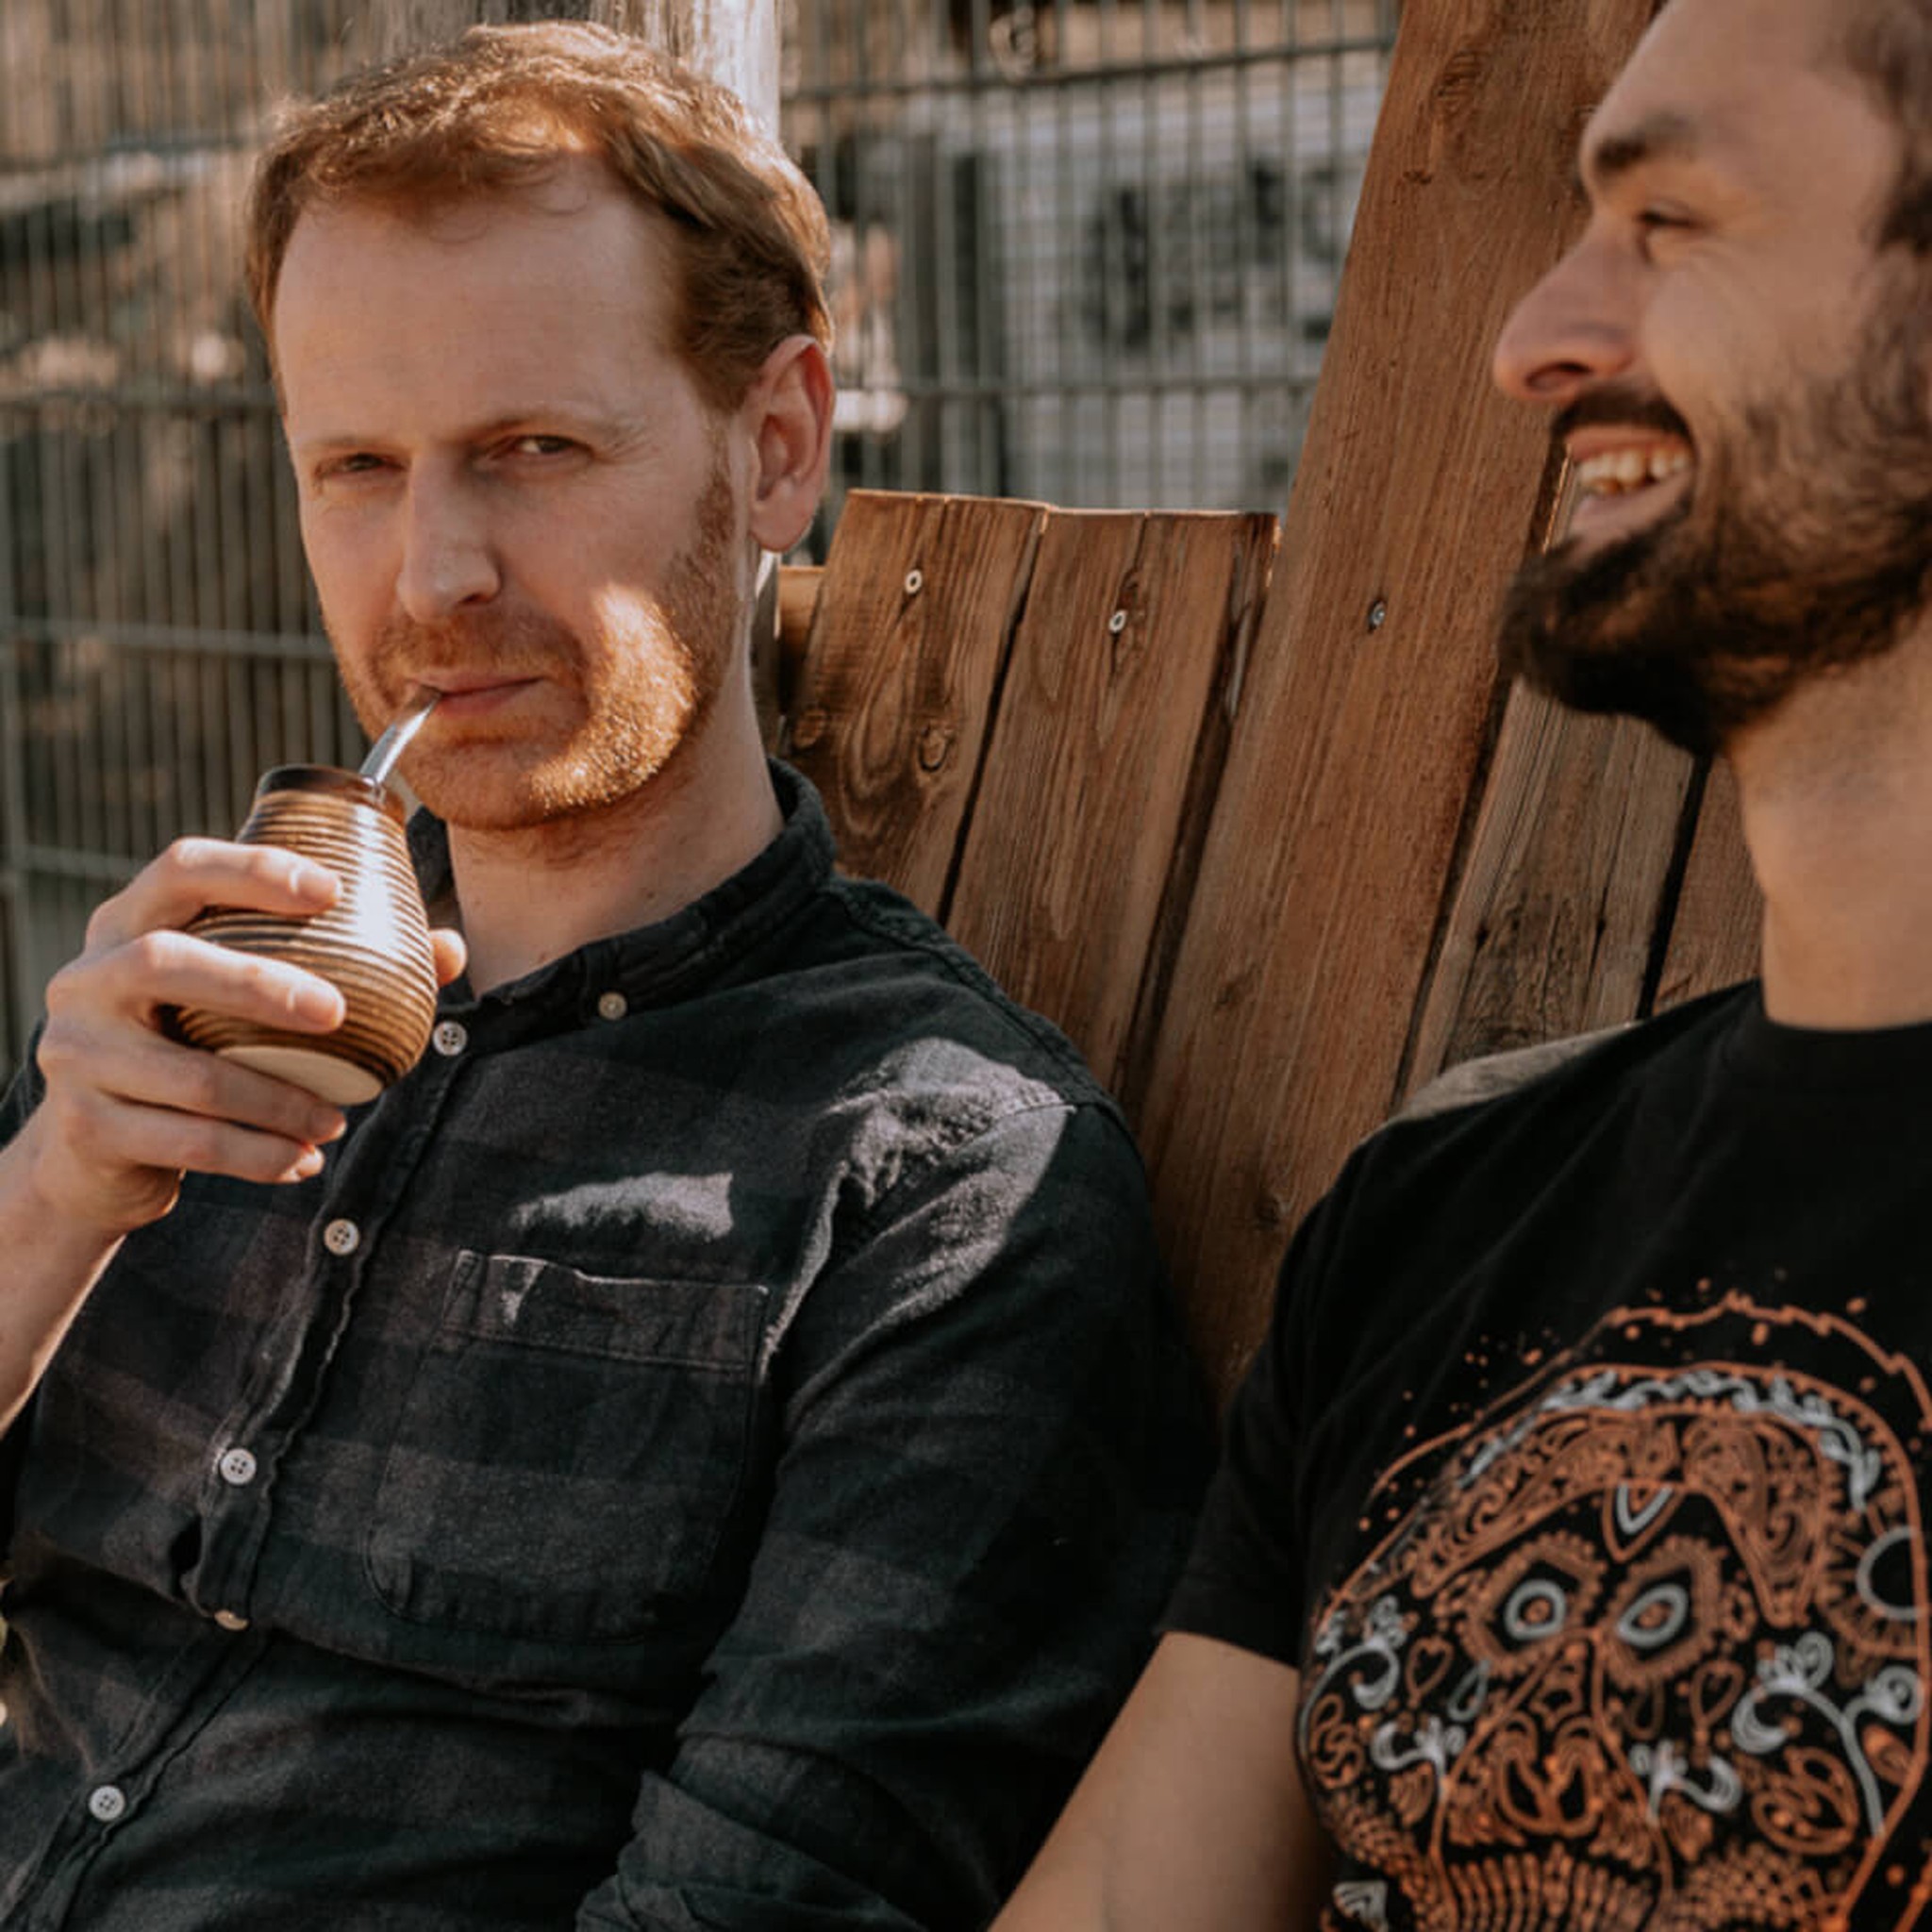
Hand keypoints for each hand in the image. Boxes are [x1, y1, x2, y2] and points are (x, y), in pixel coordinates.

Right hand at [23, 837, 362, 1236]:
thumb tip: (446, 949)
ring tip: (336, 1119)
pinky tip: (303, 1162)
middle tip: (338, 1013)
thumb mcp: (237, 1001)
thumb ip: (334, 966)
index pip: (179, 869)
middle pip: (164, 960)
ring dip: (279, 1100)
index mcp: (127, 926)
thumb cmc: (191, 1049)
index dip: (253, 871)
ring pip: (191, 1077)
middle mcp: (87, 979)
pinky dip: (258, 1155)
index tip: (332, 890)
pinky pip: (189, 1143)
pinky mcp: (86, 1126)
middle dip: (259, 984)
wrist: (93, 1153)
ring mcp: (76, 1053)